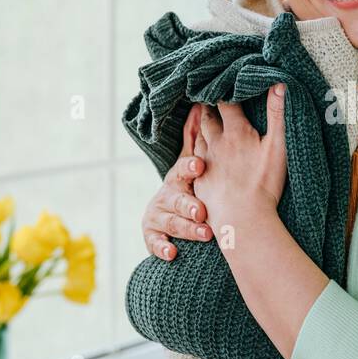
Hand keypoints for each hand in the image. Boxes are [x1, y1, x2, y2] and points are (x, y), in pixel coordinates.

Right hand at [141, 103, 213, 259]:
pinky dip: (162, 248)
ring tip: (204, 234)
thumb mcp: (192, 165)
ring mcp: (157, 216)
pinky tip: (172, 254)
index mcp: (178, 176)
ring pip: (170, 222)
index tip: (200, 166)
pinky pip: (155, 244)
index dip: (190, 167)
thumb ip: (196, 139)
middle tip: (203, 211)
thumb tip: (202, 104)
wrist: (170, 217)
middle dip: (189, 204)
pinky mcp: (153, 237)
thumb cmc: (189, 187)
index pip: (183, 169)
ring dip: (186, 228)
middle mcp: (165, 195)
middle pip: (176, 198)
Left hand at [192, 85, 287, 234]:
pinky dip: (194, 149)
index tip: (224, 80)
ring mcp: (205, 162)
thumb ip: (278, 114)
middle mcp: (216, 143)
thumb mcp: (277, 147)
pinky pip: (193, 159)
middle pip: (207, 117)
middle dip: (208, 105)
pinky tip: (198, 152)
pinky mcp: (199, 180)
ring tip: (202, 118)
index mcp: (235, 132)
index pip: (225, 102)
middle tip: (207, 94)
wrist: (242, 219)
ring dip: (200, 125)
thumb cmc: (264, 184)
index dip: (224, 89)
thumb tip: (279, 84)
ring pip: (198, 136)